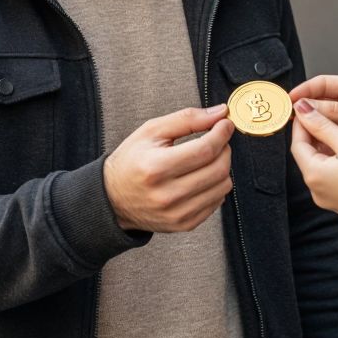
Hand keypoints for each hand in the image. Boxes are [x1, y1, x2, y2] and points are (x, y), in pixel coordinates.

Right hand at [104, 105, 234, 232]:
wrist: (112, 198)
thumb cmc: (131, 160)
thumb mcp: (151, 131)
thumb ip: (187, 119)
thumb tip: (220, 113)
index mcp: (156, 167)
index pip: (205, 149)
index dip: (221, 133)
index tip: (225, 124)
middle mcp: (167, 195)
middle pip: (218, 169)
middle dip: (224, 148)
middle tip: (218, 139)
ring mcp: (177, 213)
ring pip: (222, 186)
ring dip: (223, 167)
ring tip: (209, 158)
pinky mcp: (184, 224)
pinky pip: (217, 202)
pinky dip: (216, 186)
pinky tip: (202, 177)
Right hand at [289, 75, 337, 177]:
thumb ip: (337, 112)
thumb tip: (306, 106)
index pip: (323, 84)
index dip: (304, 91)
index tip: (289, 100)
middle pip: (319, 104)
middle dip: (304, 111)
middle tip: (288, 120)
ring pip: (322, 124)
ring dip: (310, 129)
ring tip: (299, 135)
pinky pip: (329, 141)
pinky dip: (320, 143)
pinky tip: (313, 148)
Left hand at [290, 99, 337, 221]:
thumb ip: (323, 124)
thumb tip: (302, 109)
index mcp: (314, 175)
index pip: (297, 144)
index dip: (303, 123)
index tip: (310, 109)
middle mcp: (317, 192)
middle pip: (308, 156)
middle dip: (315, 136)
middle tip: (326, 117)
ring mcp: (330, 200)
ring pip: (321, 168)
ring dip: (327, 150)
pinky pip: (333, 180)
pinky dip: (337, 165)